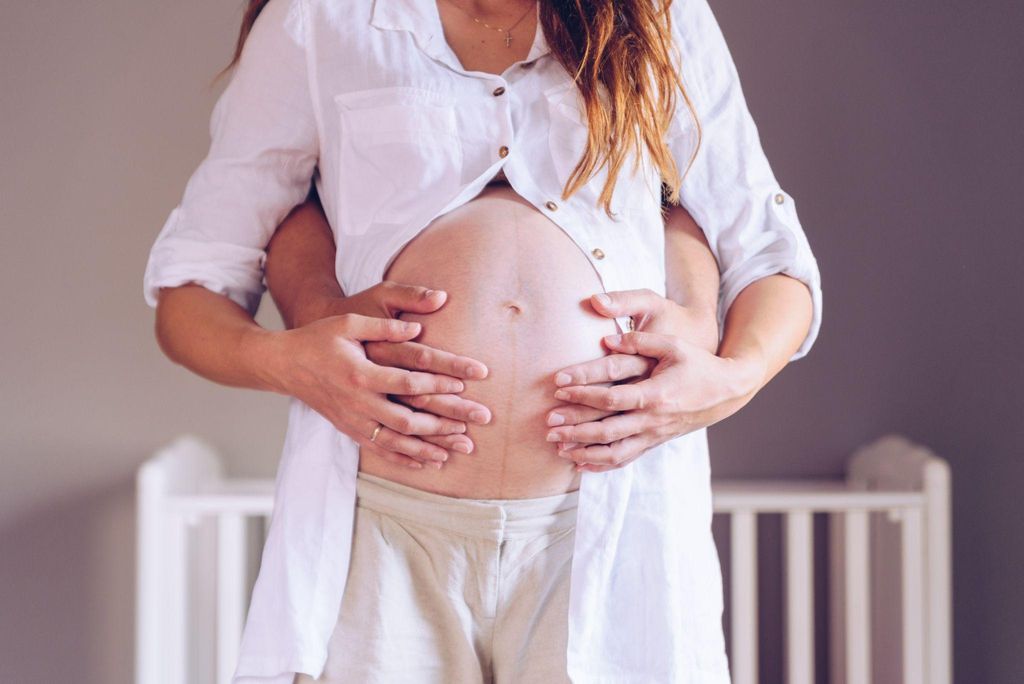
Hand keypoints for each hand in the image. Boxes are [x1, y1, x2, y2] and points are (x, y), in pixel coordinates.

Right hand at [313, 281, 492, 457]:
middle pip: (408, 419)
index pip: (407, 382)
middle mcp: (358, 402)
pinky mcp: (350, 430)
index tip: (465, 384)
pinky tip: (428, 462)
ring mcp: (353, 420)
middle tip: (476, 422)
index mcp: (360, 373)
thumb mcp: (348, 324)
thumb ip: (384, 328)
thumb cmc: (319, 339)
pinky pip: (381, 450)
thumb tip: (419, 327)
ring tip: (460, 450)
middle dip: (446, 423)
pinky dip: (405, 458)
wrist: (285, 365)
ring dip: (430, 447)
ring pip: (397, 441)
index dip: (437, 384)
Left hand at [544, 289, 763, 471]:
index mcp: (656, 395)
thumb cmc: (698, 364)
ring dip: (584, 453)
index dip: (583, 395)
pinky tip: (580, 464)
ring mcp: (654, 435)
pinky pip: (626, 459)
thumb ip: (640, 341)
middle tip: (548, 426)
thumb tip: (607, 339)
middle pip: (607, 431)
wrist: (727, 391)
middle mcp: (653, 420)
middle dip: (575, 429)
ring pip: (615, 452)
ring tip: (558, 449)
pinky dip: (602, 465)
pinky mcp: (655, 442)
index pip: (612, 399)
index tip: (559, 389)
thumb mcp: (673, 345)